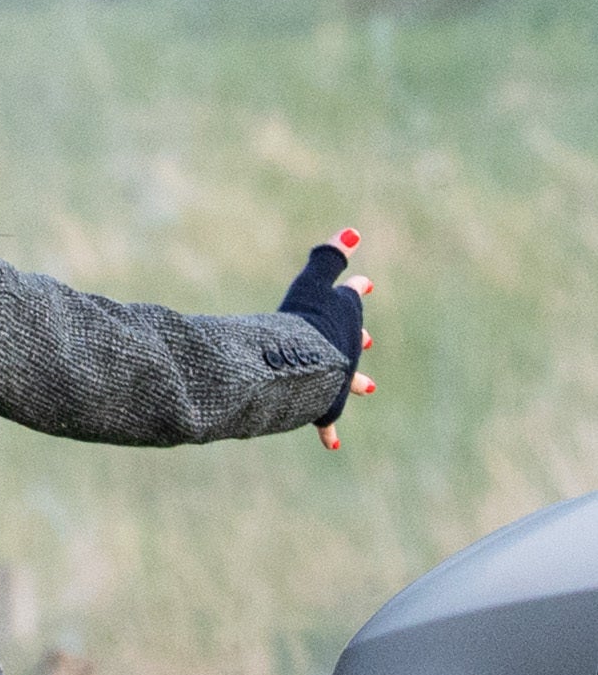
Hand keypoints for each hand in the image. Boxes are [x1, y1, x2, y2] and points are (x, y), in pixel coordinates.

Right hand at [279, 227, 380, 450]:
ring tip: (369, 387)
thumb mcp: (313, 284)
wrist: (307, 366)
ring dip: (355, 382)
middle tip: (367, 339)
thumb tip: (354, 229)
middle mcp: (344, 348)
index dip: (355, 289)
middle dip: (358, 337)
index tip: (366, 285)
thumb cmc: (305, 323)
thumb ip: (328, 257)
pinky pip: (326, 422)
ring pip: (347, 380)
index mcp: (340, 319)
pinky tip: (334, 445)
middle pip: (352, 340)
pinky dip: (329, 432)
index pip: (349, 297)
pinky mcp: (324, 406)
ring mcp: (336, 377)